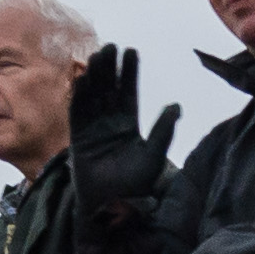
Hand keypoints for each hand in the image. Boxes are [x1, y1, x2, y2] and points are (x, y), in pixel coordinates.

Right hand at [68, 43, 178, 219]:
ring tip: (97, 55)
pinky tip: (82, 79)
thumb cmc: (134, 186)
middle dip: (110, 68)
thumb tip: (176, 105)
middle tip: (111, 46)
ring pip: (93, 96)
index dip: (129, 73)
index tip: (131, 51)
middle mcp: (109, 123)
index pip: (129, 93)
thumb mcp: (154, 156)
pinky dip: (79, 96)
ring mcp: (93, 129)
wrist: (111, 207)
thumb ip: (163, 131)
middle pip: (109, 89)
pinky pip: (78, 112)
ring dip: (94, 76)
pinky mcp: (78, 138)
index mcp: (129, 125)